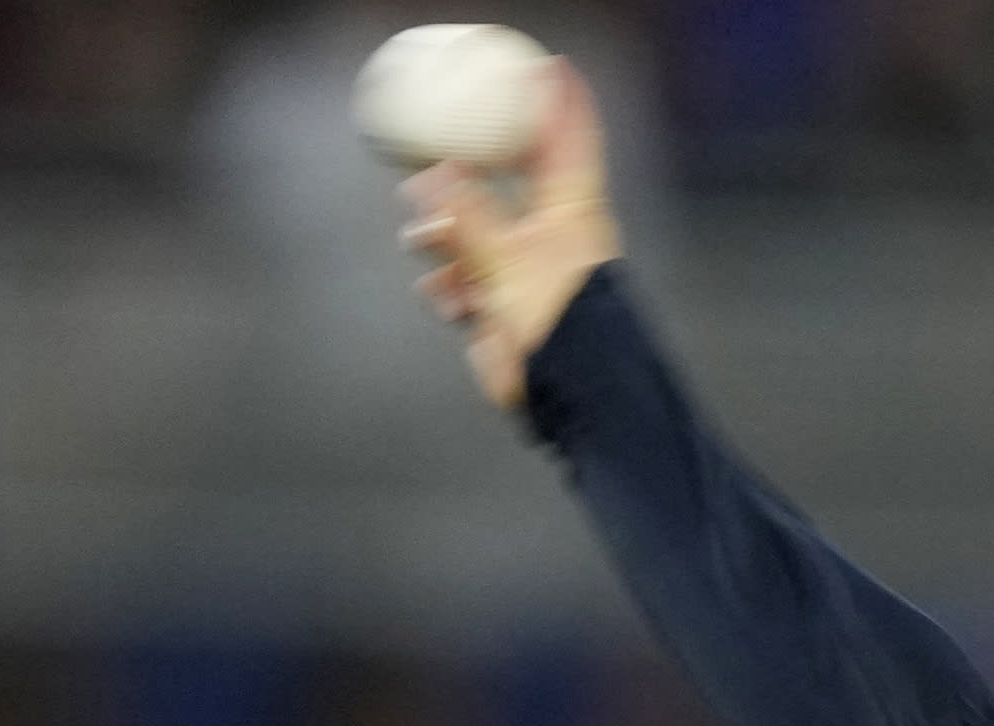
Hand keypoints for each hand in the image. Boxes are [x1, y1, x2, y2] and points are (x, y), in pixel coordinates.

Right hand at [401, 62, 622, 412]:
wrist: (567, 391)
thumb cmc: (558, 320)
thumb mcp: (504, 258)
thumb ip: (465, 217)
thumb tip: (432, 176)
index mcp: (571, 210)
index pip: (567, 142)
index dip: (561, 103)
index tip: (554, 67)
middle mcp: (553, 234)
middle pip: (508, 185)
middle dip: (470, 173)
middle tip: (442, 151)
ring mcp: (530, 271)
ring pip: (479, 236)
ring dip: (447, 239)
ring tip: (422, 241)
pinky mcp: (509, 308)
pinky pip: (470, 284)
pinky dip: (453, 287)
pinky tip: (446, 296)